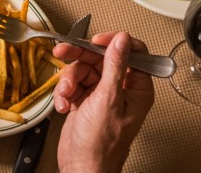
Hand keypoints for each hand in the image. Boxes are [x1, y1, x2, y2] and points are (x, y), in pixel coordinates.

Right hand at [53, 32, 153, 172]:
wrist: (81, 168)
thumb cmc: (101, 145)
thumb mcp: (108, 99)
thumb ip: (114, 66)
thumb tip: (122, 40)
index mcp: (136, 88)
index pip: (131, 52)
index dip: (113, 42)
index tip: (97, 40)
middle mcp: (120, 89)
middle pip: (100, 57)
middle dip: (80, 58)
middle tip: (65, 52)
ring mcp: (101, 94)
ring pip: (83, 69)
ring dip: (69, 80)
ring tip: (66, 94)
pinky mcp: (84, 100)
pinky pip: (72, 83)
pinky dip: (64, 92)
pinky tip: (64, 105)